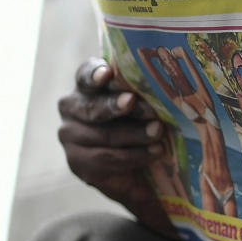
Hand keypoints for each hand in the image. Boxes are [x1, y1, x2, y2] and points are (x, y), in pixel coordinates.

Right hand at [58, 58, 178, 238]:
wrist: (136, 167)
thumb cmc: (143, 122)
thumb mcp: (145, 104)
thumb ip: (146, 92)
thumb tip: (171, 81)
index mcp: (87, 86)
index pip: (86, 75)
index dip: (95, 74)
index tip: (108, 73)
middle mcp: (72, 108)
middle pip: (93, 107)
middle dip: (118, 106)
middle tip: (139, 105)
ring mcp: (71, 136)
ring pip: (103, 135)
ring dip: (134, 134)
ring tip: (158, 131)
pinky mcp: (78, 162)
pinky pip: (107, 159)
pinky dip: (135, 155)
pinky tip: (155, 152)